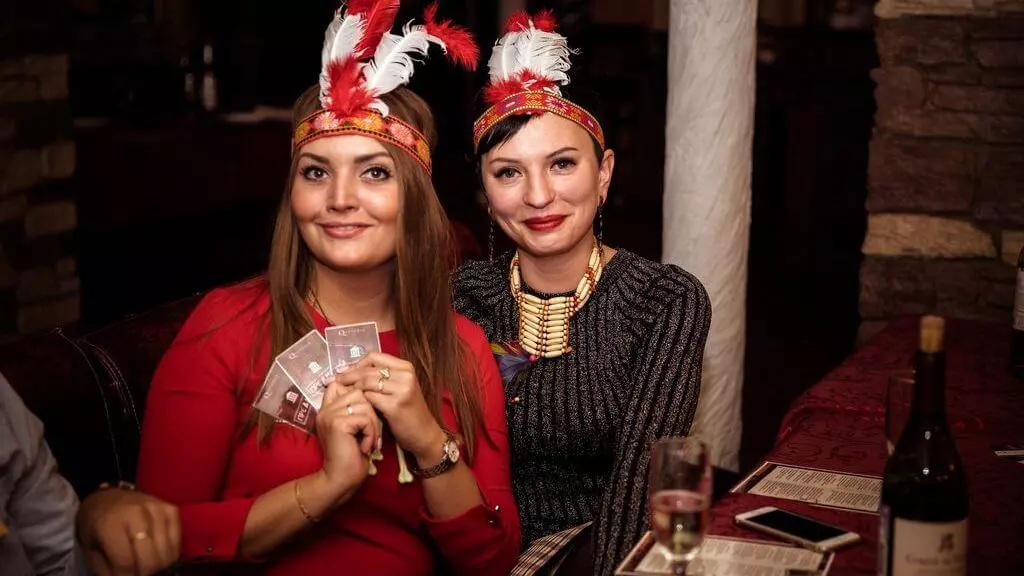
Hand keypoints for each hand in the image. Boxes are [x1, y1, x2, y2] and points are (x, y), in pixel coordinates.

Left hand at [76, 487, 179, 575]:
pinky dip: (168, 554)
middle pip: (149, 559)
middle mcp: (136, 514)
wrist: (108, 495)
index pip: (124, 561)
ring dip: (156, 565)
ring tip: (144, 563)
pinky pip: (177, 543)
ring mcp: (157, 510)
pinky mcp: (171, 509)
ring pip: (165, 554)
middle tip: (134, 572)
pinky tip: (156, 553)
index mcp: (110, 524)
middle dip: (142, 573)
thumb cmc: (96, 523)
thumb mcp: (90, 547)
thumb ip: (104, 569)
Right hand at [316, 379, 380, 495]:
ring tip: (369, 442)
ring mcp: (329, 415)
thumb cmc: (352, 456)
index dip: (359, 392)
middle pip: (358, 392)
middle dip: (371, 412)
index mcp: (327, 408)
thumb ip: (356, 410)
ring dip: (373, 424)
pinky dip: (371, 433)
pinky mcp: (338, 423)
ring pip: (364, 404)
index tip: (368, 412)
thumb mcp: (354, 429)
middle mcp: (325, 409)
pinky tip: (365, 447)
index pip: (342, 384)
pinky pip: (365, 418)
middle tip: (372, 433)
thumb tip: (372, 392)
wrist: (341, 479)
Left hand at [337, 352, 445, 462]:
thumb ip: (382, 379)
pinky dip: (359, 401)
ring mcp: (402, 389)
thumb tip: (351, 371)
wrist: (424, 434)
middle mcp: (405, 375)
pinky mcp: (395, 405)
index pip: (374, 357)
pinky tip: (352, 406)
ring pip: (366, 382)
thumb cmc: (408, 412)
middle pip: (367, 369)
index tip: (341, 371)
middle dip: (347, 375)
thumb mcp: (399, 389)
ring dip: (351, 389)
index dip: (355, 364)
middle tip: (331, 381)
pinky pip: (369, 398)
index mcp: (405, 367)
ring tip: (340, 394)